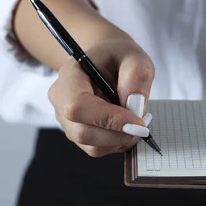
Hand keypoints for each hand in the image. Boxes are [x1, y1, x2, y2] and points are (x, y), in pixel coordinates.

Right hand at [49, 37, 154, 156]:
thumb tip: (135, 106)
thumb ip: (137, 75)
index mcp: (69, 76)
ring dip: (121, 140)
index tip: (138, 122)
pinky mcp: (78, 135)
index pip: (77, 106)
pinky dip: (118, 143)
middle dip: (119, 134)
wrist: (106, 63)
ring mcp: (67, 121)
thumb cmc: (117, 58)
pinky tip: (127, 126)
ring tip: (138, 121)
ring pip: (92, 146)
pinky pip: (99, 149)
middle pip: (82, 132)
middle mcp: (61, 101)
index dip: (108, 119)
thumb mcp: (134, 56)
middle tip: (144, 122)